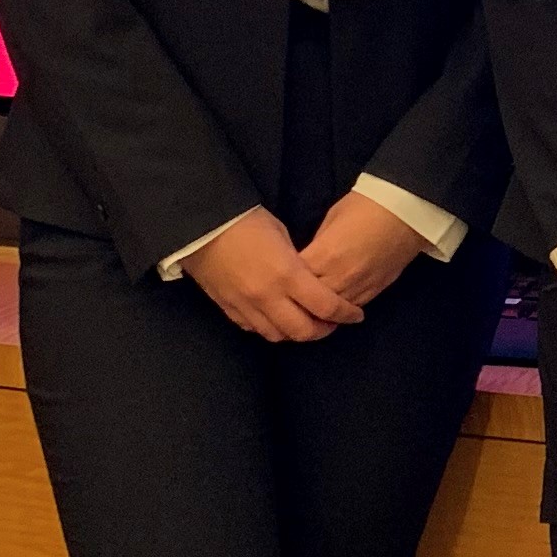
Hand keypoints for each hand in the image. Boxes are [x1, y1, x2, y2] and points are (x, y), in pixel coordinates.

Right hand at [177, 207, 364, 342]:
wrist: (200, 226)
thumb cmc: (246, 221)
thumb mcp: (282, 235)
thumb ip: (298, 264)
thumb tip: (310, 278)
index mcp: (287, 275)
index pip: (326, 306)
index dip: (345, 314)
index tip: (356, 315)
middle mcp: (268, 297)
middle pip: (303, 331)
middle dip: (323, 330)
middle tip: (332, 322)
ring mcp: (246, 306)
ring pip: (278, 335)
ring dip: (296, 333)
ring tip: (306, 323)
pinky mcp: (228, 308)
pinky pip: (253, 328)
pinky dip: (269, 328)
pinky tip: (277, 319)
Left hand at [297, 190, 431, 313]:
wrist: (406, 212)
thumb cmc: (365, 207)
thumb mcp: (331, 220)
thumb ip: (317, 245)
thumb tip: (307, 260)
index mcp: (325, 255)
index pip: (294, 278)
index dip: (285, 279)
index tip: (279, 277)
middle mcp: (339, 277)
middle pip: (310, 301)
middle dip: (298, 300)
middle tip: (288, 299)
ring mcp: (358, 287)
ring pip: (330, 311)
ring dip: (318, 311)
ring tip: (307, 310)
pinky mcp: (374, 291)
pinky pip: (350, 308)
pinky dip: (339, 310)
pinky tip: (332, 307)